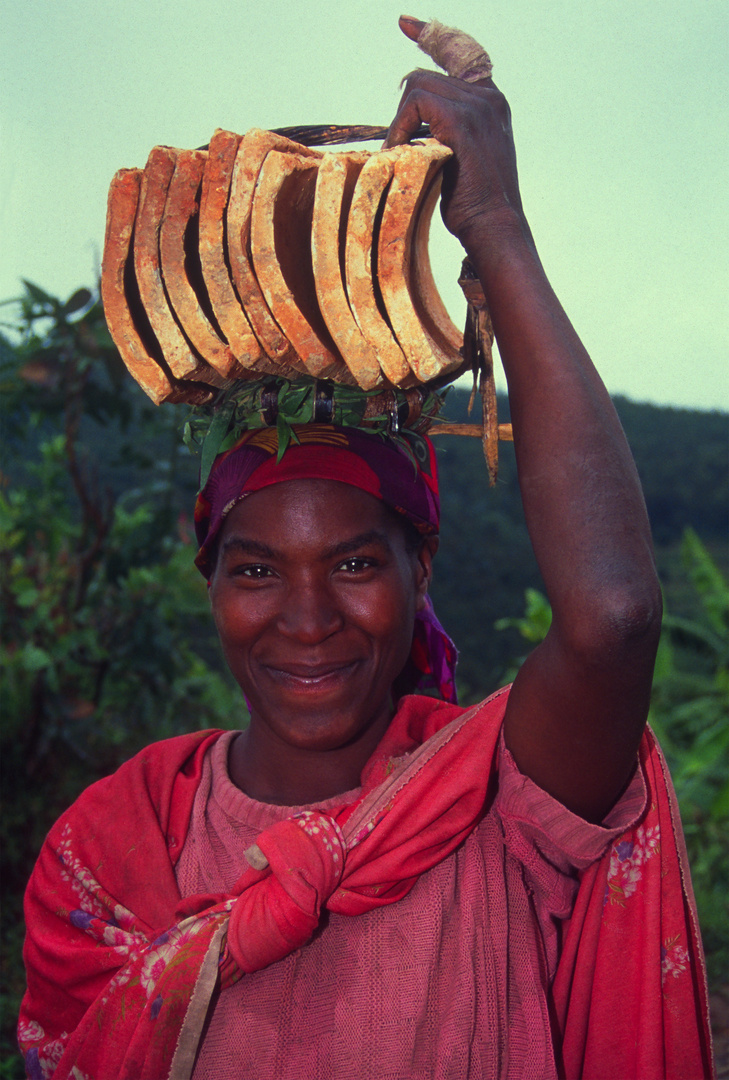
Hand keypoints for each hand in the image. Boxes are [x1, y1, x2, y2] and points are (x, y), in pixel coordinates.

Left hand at [385, 17, 526, 254]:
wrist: (494, 227)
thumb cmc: (475, 205)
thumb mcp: (462, 159)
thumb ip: (445, 133)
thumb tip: (409, 132)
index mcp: (491, 102)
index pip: (461, 53)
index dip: (431, 35)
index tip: (406, 24)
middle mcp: (488, 97)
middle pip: (425, 77)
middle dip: (404, 113)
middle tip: (399, 148)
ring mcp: (477, 106)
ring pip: (417, 86)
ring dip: (400, 123)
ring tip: (403, 156)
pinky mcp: (462, 120)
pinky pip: (415, 103)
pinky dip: (401, 128)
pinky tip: (401, 153)